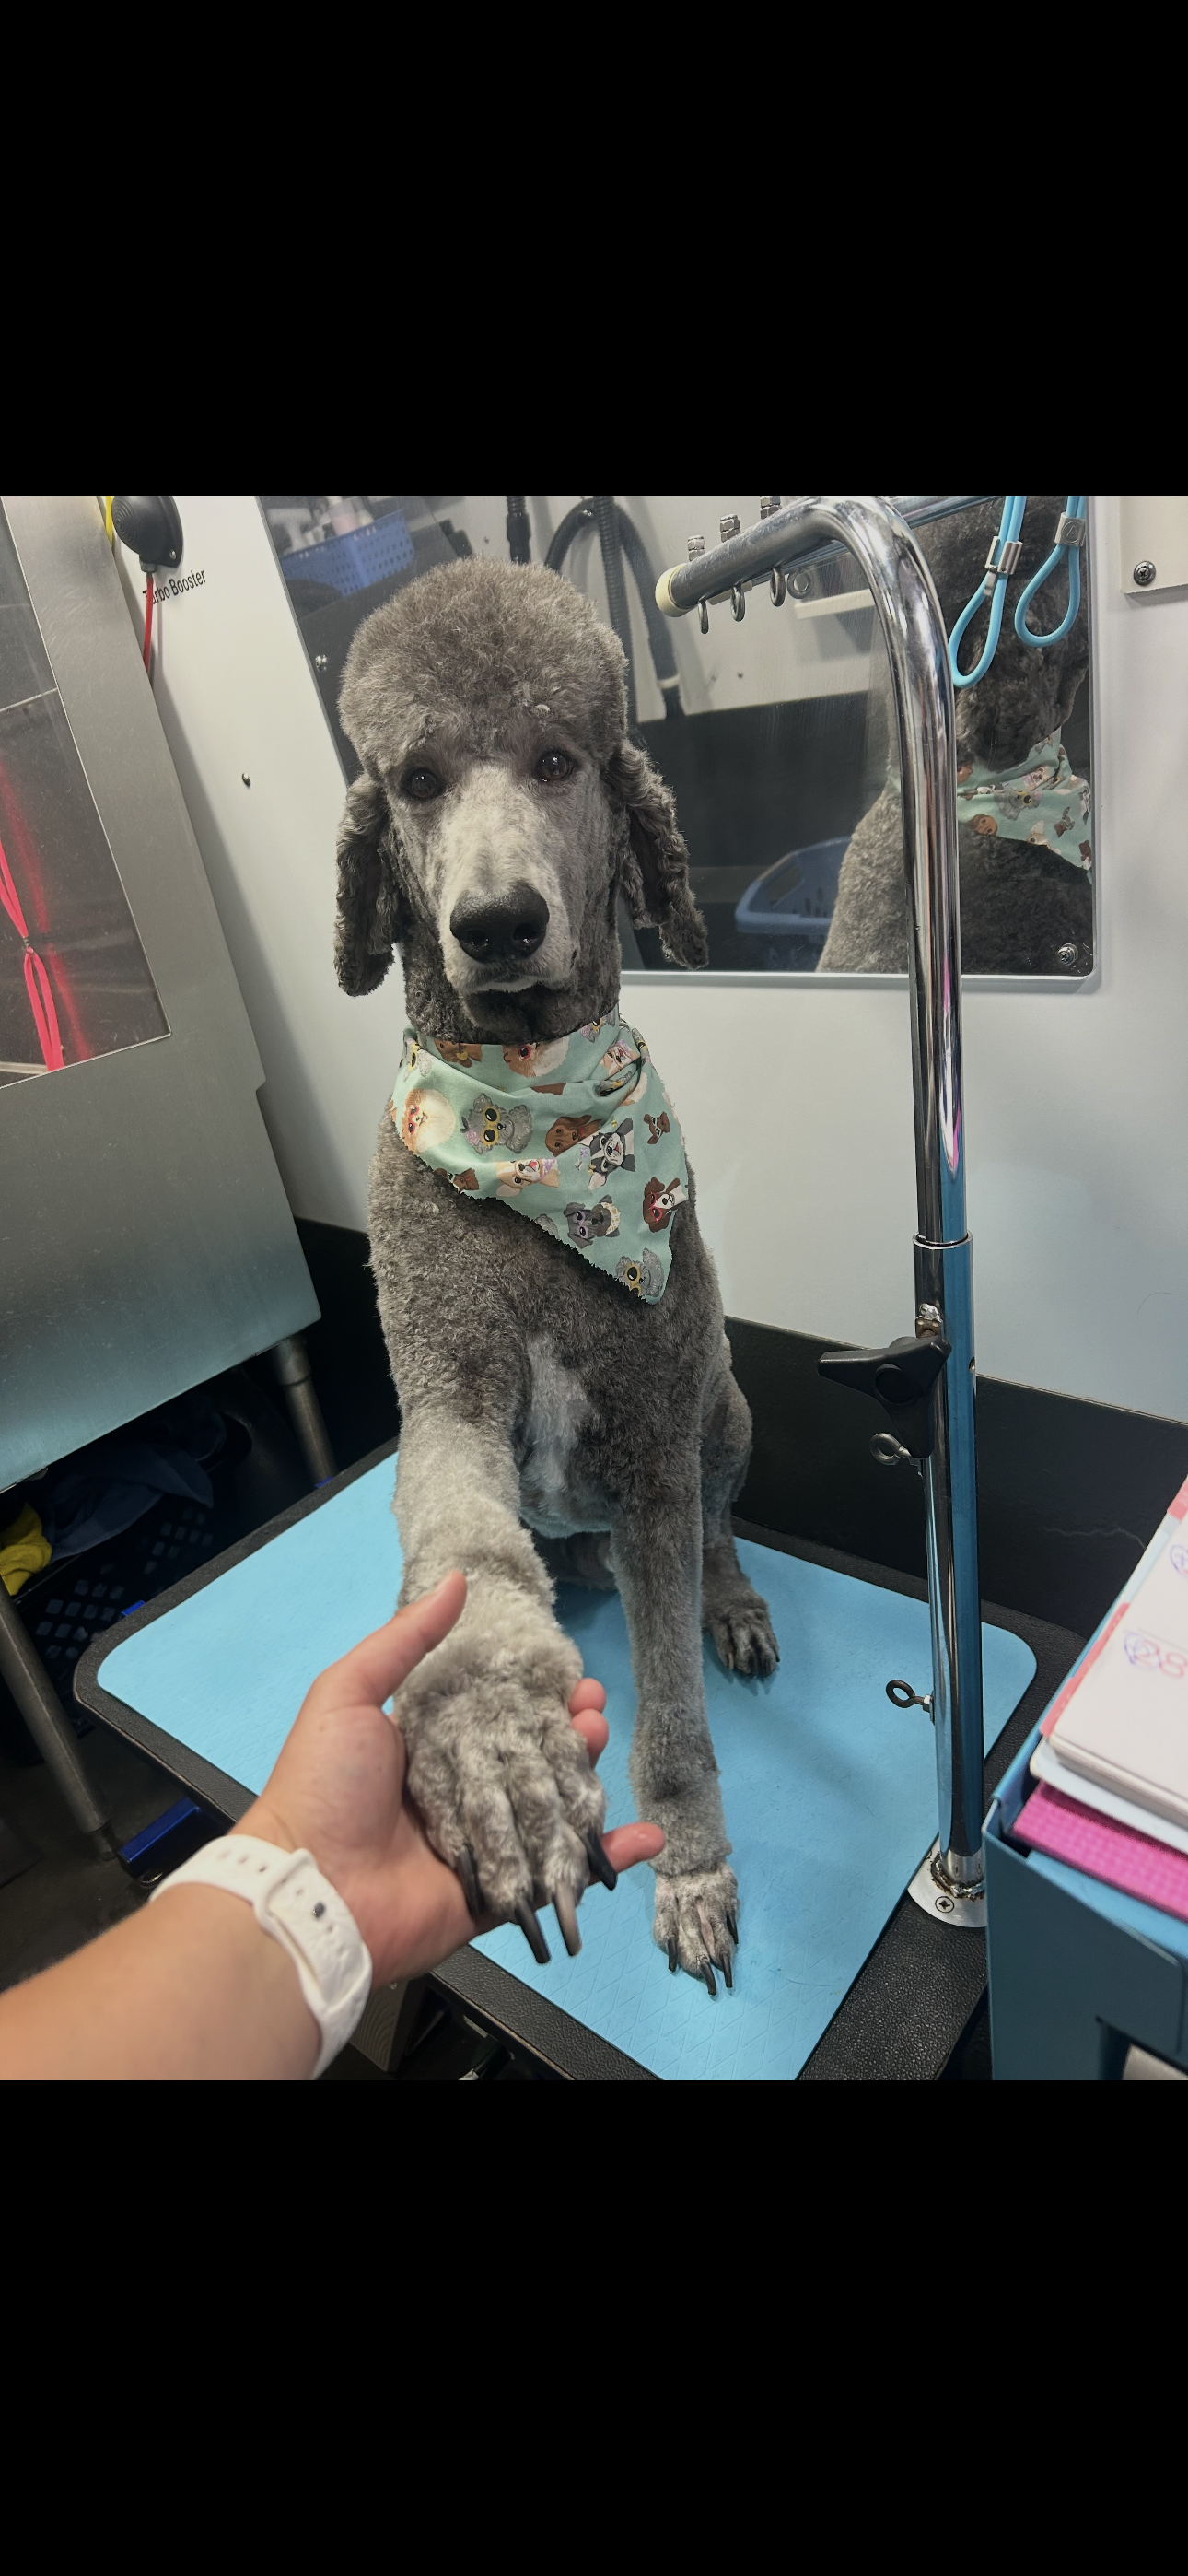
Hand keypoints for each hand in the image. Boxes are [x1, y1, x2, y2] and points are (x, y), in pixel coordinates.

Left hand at [238, 1572, 663, 1985]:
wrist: (309, 1889)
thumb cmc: (325, 1785)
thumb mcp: (347, 1695)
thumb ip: (404, 1641)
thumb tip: (457, 1581)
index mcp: (427, 1749)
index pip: (496, 1714)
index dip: (535, 1693)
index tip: (569, 1673)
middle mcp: (460, 1794)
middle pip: (532, 1757)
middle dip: (569, 1729)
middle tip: (591, 1709)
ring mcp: (483, 1846)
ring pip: (552, 1808)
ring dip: (587, 1777)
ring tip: (599, 1741)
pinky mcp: (499, 1894)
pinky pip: (560, 1875)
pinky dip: (607, 1857)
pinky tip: (645, 1835)